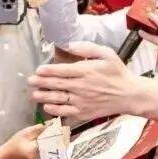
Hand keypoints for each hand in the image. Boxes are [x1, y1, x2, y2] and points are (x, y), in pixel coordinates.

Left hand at [31, 44, 157, 122]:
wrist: (128, 95)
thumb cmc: (117, 72)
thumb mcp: (106, 53)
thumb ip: (86, 48)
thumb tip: (68, 44)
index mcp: (86, 71)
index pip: (62, 71)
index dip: (48, 71)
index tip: (38, 70)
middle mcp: (81, 87)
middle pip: (56, 85)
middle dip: (41, 83)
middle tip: (29, 82)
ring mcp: (82, 102)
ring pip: (58, 99)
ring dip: (44, 97)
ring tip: (33, 94)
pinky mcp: (84, 113)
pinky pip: (65, 113)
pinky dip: (55, 111)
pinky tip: (47, 107)